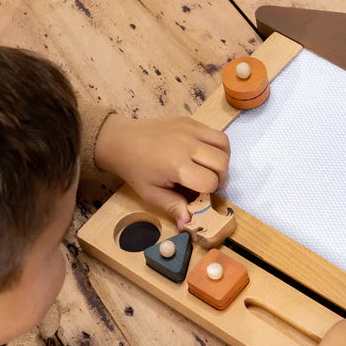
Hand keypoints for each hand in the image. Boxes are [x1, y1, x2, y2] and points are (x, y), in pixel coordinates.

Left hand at [94, 115, 229, 227]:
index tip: (201, 193)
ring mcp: (189, 130)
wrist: (122, 141)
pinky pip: (214, 132)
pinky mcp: (190, 121)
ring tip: (212, 167)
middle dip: (221, 177)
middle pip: (222, 162)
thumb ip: (173, 207)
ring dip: (223, 158)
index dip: (209, 191)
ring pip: (223, 143)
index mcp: (177, 166)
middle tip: (211, 182)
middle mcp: (187, 145)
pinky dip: (216, 145)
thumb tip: (188, 224)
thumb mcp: (151, 194)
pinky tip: (204, 154)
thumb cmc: (136, 170)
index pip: (210, 181)